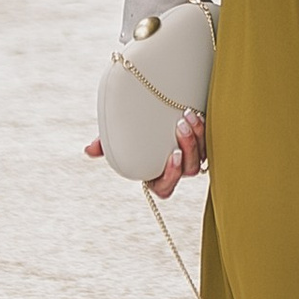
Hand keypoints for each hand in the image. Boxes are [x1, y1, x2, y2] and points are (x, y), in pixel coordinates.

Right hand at [84, 107, 206, 187]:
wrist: (159, 110)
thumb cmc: (137, 130)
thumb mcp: (121, 137)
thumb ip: (107, 145)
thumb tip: (89, 150)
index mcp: (157, 175)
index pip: (165, 188)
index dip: (171, 175)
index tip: (172, 155)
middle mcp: (177, 170)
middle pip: (188, 170)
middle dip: (187, 149)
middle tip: (180, 126)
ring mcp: (193, 157)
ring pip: (200, 156)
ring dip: (196, 137)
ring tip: (187, 115)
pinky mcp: (205, 143)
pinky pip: (209, 143)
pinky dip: (204, 129)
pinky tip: (197, 114)